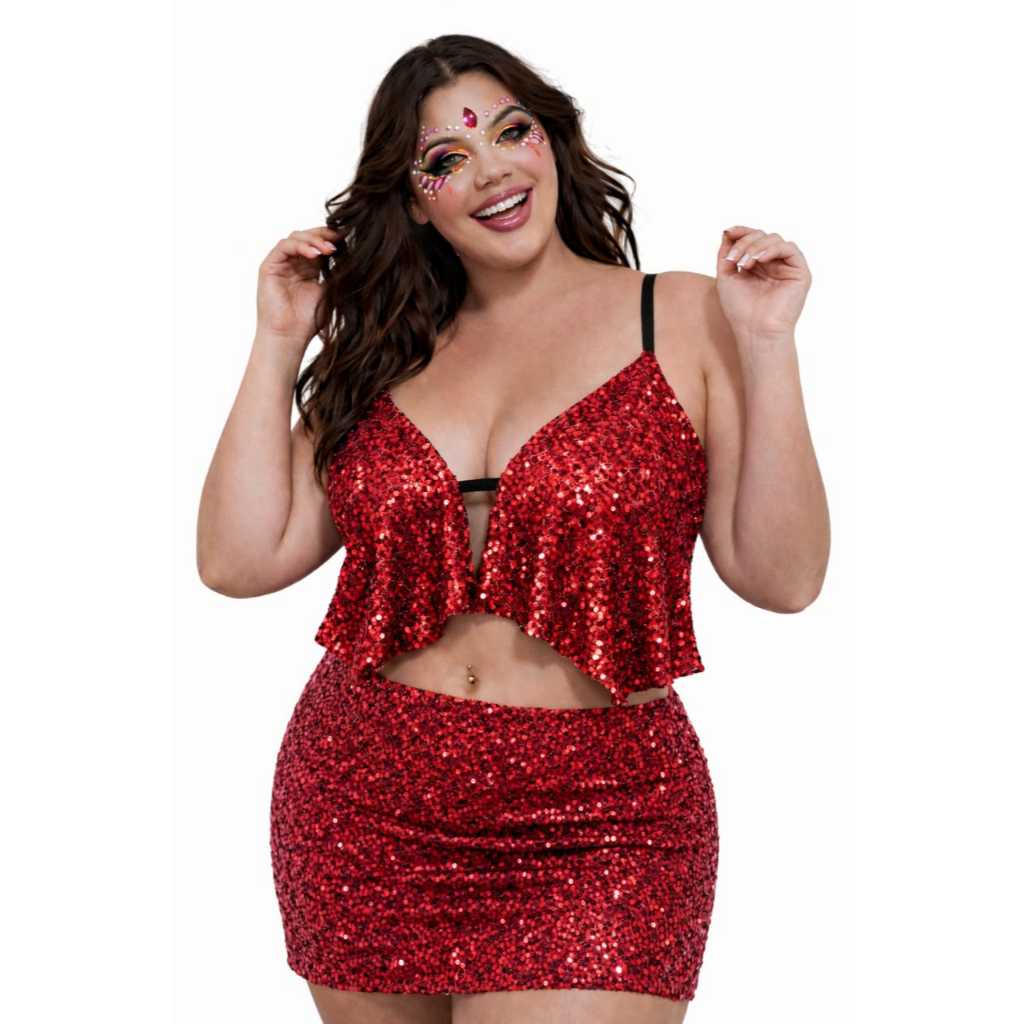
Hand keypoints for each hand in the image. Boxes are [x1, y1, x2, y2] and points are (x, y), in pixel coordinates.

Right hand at [256, 226, 340, 345]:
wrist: (289, 337)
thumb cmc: (308, 321)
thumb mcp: (329, 292)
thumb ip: (336, 274)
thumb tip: (354, 256)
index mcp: (308, 270)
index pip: (319, 245)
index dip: (331, 240)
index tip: (347, 240)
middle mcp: (293, 264)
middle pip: (307, 237)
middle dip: (324, 236)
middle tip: (339, 241)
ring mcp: (280, 264)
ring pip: (296, 238)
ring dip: (313, 240)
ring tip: (328, 249)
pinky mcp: (268, 267)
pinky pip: (284, 247)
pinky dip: (300, 246)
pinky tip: (314, 254)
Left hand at [716, 225, 811, 338]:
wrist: (755, 331)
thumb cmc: (740, 310)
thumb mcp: (726, 277)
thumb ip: (727, 253)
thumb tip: (728, 231)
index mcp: (757, 265)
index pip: (752, 239)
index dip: (741, 232)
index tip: (728, 232)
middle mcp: (773, 264)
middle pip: (762, 236)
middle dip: (745, 242)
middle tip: (734, 259)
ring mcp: (787, 267)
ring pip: (774, 239)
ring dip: (756, 246)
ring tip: (744, 264)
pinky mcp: (800, 272)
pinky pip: (790, 249)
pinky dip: (772, 249)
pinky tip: (759, 260)